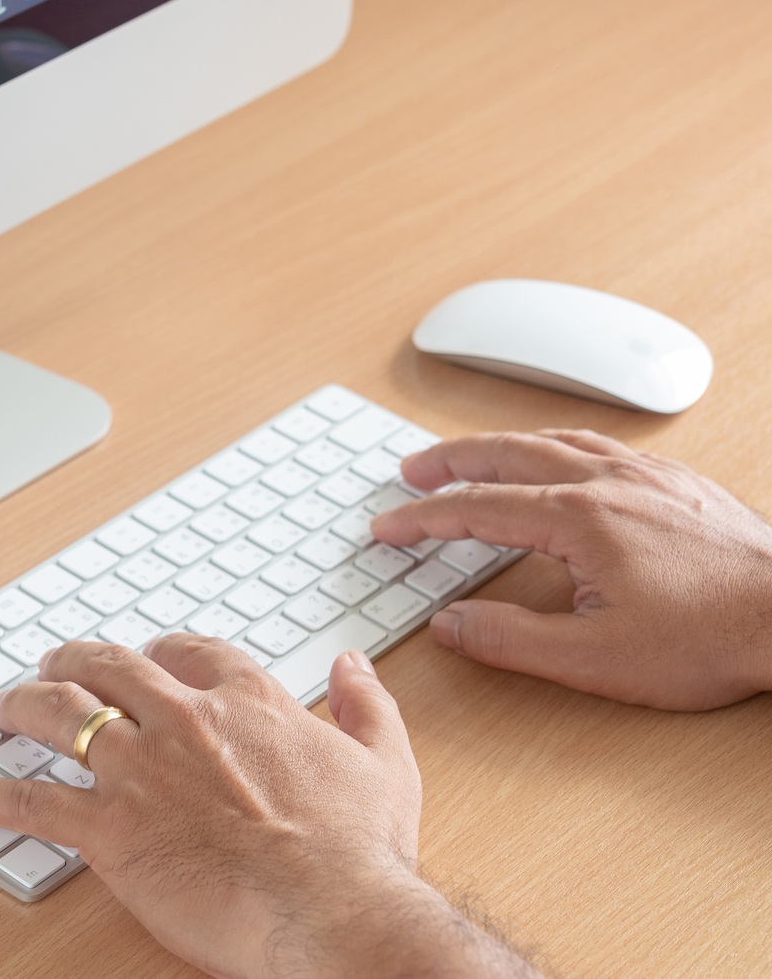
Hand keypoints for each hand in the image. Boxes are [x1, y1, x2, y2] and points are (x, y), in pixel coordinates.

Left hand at [0, 637, 535, 977]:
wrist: (330, 909)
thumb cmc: (359, 850)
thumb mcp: (384, 762)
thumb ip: (366, 706)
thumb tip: (352, 666)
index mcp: (245, 703)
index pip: (191, 654)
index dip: (163, 651)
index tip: (151, 656)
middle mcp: (183, 721)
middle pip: (111, 668)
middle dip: (76, 661)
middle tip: (55, 664)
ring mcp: (140, 770)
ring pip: (60, 716)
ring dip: (22, 705)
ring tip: (2, 706)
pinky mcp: (109, 827)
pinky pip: (29, 800)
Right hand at [372, 430, 771, 709]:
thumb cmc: (709, 639)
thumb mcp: (595, 659)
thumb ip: (510, 638)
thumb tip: (450, 623)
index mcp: (578, 519)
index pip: (477, 508)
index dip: (423, 518)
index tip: (388, 528)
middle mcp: (608, 483)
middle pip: (506, 454)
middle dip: (449, 461)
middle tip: (410, 471)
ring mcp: (645, 476)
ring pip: (554, 440)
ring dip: (500, 444)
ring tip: (470, 455)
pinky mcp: (676, 483)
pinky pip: (598, 444)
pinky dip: (555, 443)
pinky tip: (557, 455)